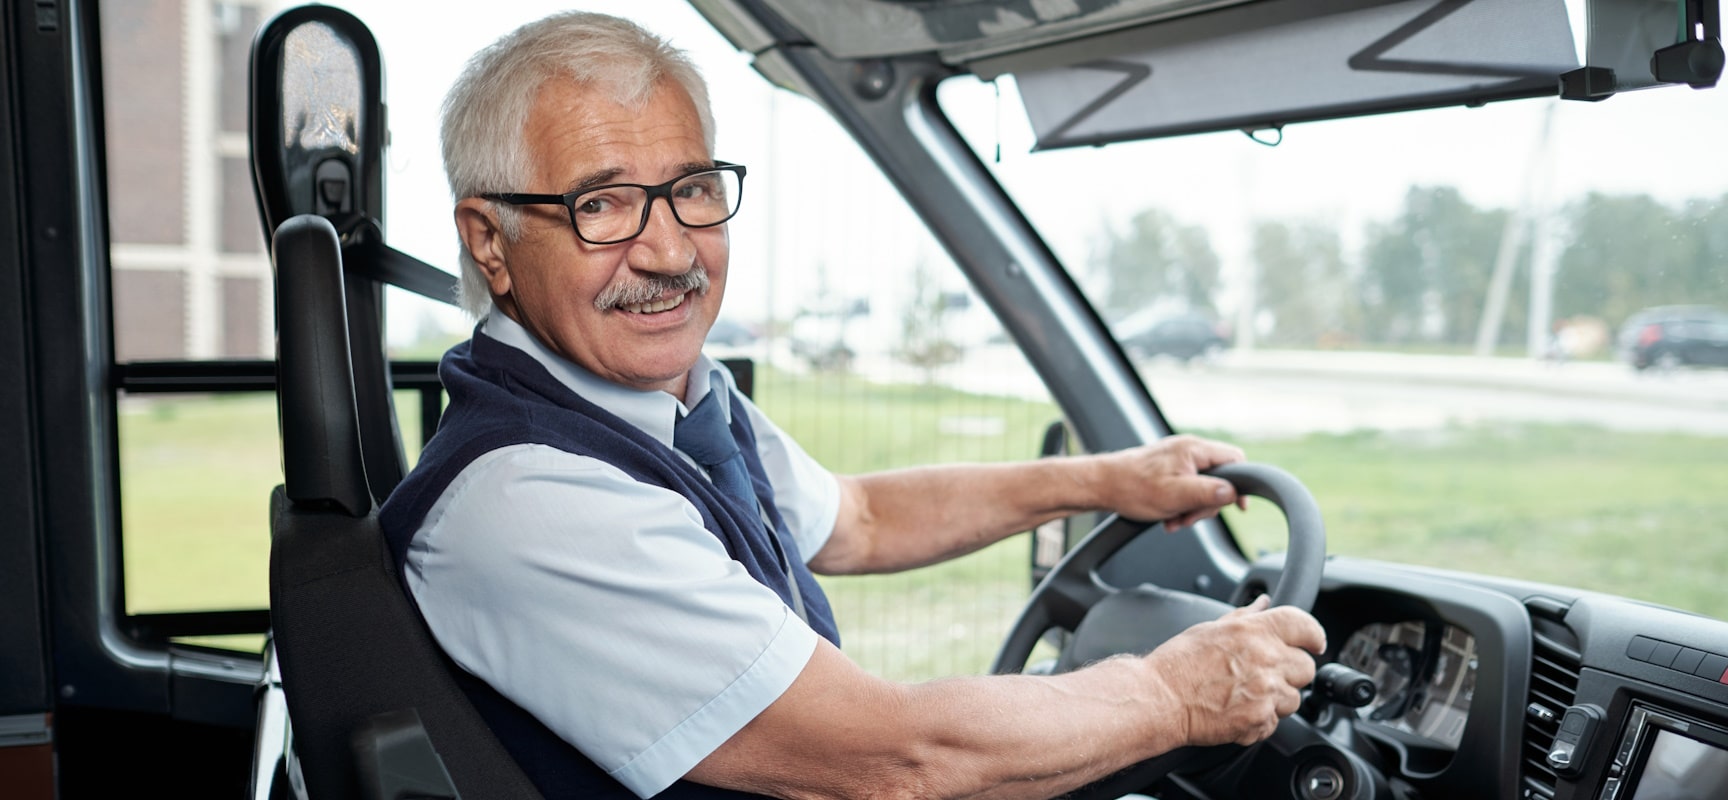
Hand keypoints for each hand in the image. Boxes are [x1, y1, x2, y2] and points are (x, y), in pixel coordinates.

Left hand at [1094, 434, 1247, 528]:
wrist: (1101, 486)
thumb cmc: (1132, 487)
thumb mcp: (1176, 495)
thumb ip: (1208, 493)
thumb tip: (1233, 493)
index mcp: (1194, 449)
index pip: (1235, 459)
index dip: (1240, 485)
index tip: (1237, 507)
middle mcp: (1188, 449)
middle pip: (1219, 478)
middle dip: (1206, 504)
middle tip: (1188, 518)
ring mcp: (1177, 459)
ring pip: (1202, 487)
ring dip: (1191, 508)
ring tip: (1173, 519)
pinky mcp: (1168, 470)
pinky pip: (1186, 488)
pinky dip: (1180, 505)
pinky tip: (1168, 516)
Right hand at [1142, 596, 1326, 746]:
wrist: (1160, 699)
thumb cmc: (1178, 664)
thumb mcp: (1211, 629)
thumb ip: (1245, 616)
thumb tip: (1263, 604)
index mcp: (1255, 631)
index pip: (1305, 626)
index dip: (1313, 635)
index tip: (1314, 643)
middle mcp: (1266, 659)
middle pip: (1306, 667)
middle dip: (1291, 671)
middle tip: (1266, 673)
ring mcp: (1266, 692)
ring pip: (1294, 698)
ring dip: (1276, 698)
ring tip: (1246, 695)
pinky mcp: (1260, 720)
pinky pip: (1275, 722)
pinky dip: (1260, 720)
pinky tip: (1237, 710)